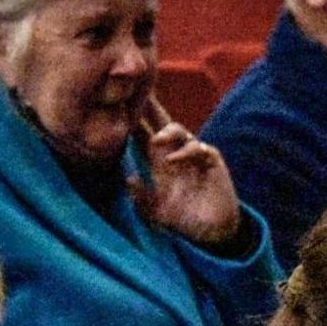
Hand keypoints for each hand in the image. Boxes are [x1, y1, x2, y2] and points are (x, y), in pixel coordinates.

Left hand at [130, 96, 240, 246]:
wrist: (212, 233)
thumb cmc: (183, 220)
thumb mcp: (155, 212)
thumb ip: (141, 197)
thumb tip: (129, 178)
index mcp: (158, 161)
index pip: (142, 133)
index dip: (131, 119)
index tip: (114, 104)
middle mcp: (174, 153)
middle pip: (160, 122)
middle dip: (149, 107)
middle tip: (136, 93)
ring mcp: (194, 156)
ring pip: (179, 131)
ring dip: (166, 133)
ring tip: (154, 140)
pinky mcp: (211, 162)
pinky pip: (199, 148)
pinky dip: (186, 152)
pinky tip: (172, 161)